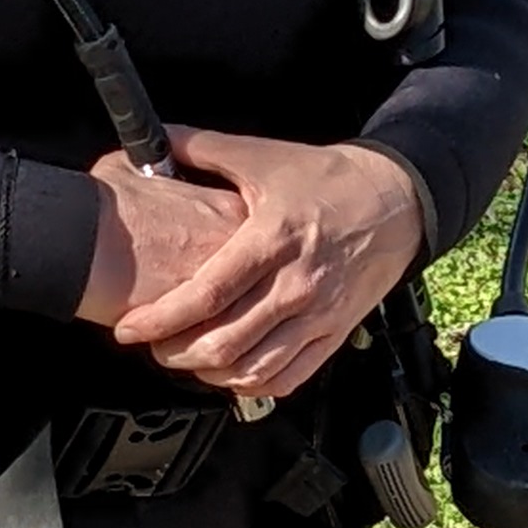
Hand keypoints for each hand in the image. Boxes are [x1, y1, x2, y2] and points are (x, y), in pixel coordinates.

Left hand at [105, 127, 429, 400]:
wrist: (397, 201)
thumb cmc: (329, 180)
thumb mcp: (265, 156)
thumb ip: (204, 149)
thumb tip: (153, 143)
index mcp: (273, 238)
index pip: (208, 293)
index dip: (162, 318)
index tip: (130, 329)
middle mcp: (296, 284)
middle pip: (225, 341)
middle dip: (176, 353)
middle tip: (153, 346)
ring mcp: (319, 315)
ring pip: (254, 368)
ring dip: (210, 373)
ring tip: (185, 359)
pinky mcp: (336, 334)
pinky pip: (289, 378)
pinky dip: (252, 384)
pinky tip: (231, 372)